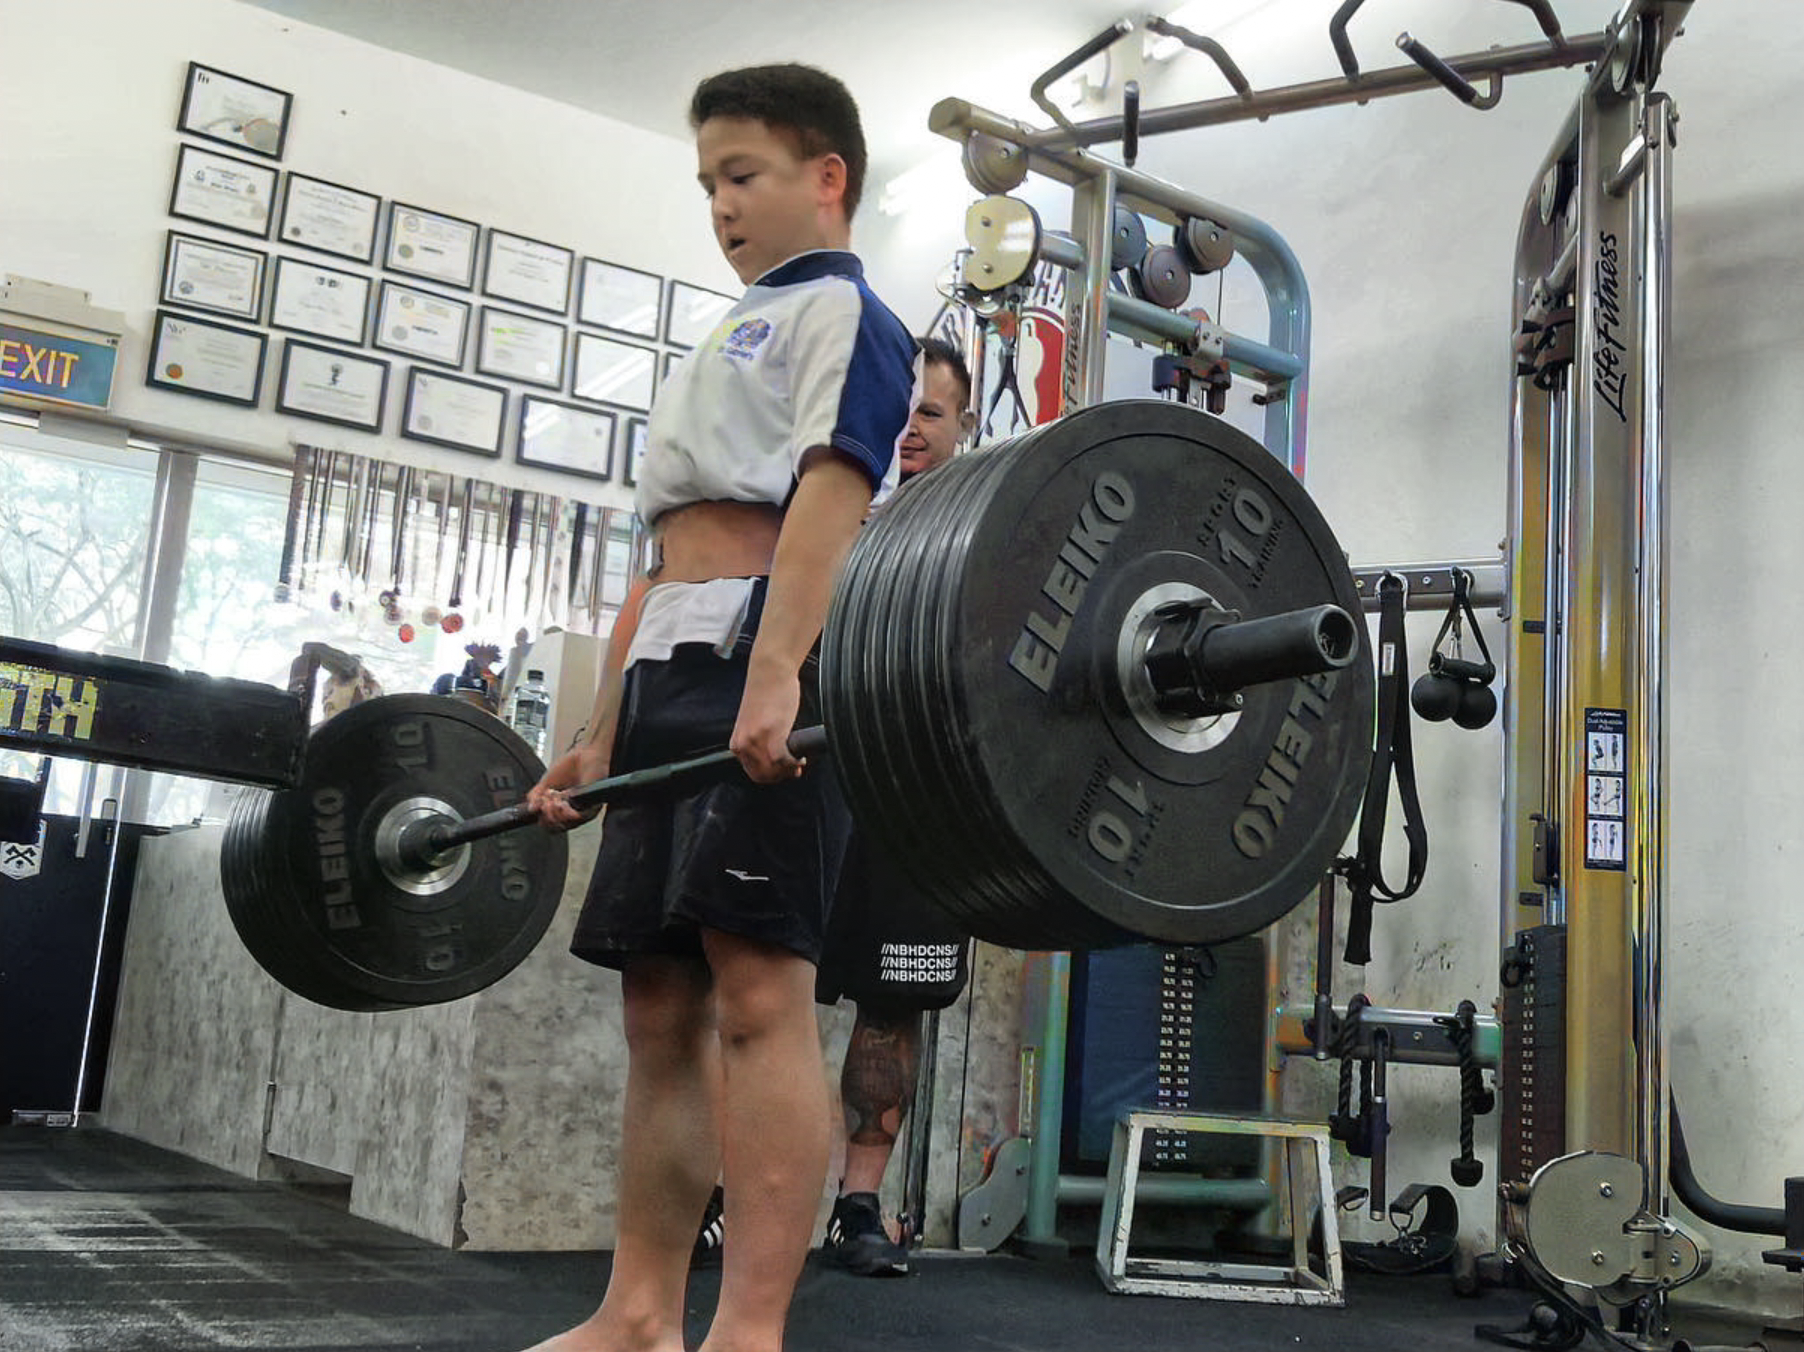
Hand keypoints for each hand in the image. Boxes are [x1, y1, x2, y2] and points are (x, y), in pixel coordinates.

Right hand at [526, 743, 609, 831]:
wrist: (585, 755)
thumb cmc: (570, 766)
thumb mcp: (546, 781)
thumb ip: (535, 796)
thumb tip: (530, 809)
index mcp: (560, 808)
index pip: (547, 824)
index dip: (540, 817)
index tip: (538, 804)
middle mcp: (570, 812)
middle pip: (554, 828)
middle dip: (545, 815)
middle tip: (545, 801)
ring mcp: (581, 812)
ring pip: (563, 826)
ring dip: (554, 812)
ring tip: (554, 797)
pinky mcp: (591, 808)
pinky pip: (576, 819)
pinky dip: (565, 811)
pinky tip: (562, 800)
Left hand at [730, 664, 803, 784]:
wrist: (771, 671)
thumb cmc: (767, 692)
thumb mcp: (755, 724)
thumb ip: (759, 742)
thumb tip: (774, 759)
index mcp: (738, 743)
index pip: (753, 773)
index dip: (772, 777)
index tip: (784, 772)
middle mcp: (744, 744)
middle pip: (764, 776)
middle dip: (781, 776)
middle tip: (795, 769)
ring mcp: (757, 741)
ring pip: (774, 771)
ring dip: (789, 770)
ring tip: (798, 762)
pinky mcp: (772, 734)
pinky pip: (784, 760)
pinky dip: (794, 763)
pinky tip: (801, 757)